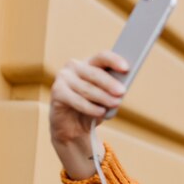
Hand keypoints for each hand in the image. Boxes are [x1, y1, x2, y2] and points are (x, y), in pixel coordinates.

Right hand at [49, 51, 128, 178]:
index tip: (126, 68)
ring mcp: (64, 78)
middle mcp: (75, 67)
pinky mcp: (57, 92)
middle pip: (94, 72)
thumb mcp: (106, 97)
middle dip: (109, 83)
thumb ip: (113, 90)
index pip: (102, 57)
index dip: (114, 61)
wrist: (74, 126)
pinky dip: (90, 107)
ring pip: (87, 88)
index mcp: (90, 63)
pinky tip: (101, 112)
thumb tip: (122, 89)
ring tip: (115, 104)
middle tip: (122, 92)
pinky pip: (76, 100)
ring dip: (103, 97)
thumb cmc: (94, 107)